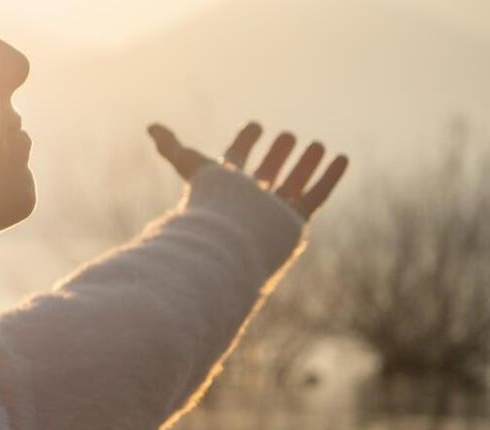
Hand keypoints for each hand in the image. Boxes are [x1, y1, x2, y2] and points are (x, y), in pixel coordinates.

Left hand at [147, 121, 348, 219]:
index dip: (245, 141)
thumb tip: (151, 127)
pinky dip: (329, 177)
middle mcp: (249, 201)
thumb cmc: (210, 203)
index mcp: (224, 187)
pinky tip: (341, 157)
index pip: (235, 159)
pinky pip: (316, 196)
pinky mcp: (294, 223)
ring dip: (304, 164)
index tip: (256, 125)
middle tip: (288, 136)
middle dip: (277, 154)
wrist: (229, 240)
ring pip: (292, 184)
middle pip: (266, 174)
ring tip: (316, 144)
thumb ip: (171, 147)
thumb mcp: (193, 166)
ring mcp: (272, 212)